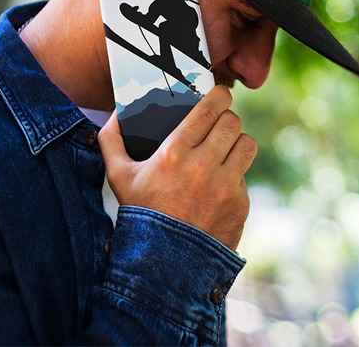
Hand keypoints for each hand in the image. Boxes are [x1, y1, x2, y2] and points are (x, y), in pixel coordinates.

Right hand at [98, 86, 255, 250]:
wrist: (164, 264)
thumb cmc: (141, 214)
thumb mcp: (118, 177)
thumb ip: (111, 141)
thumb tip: (113, 114)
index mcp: (174, 153)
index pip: (210, 109)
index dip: (219, 95)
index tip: (219, 94)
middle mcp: (203, 167)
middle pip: (232, 122)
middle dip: (227, 119)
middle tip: (220, 124)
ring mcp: (225, 187)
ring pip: (247, 144)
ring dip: (237, 143)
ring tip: (226, 149)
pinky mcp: (240, 204)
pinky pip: (245, 176)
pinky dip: (235, 176)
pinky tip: (219, 184)